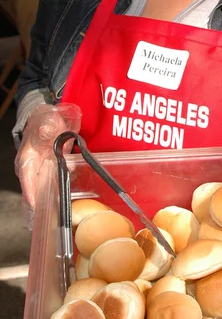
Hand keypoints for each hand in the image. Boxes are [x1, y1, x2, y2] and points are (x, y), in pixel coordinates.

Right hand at [14, 103, 81, 228]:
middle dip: (42, 209)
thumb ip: (46, 128)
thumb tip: (48, 132)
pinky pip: (56, 186)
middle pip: (34, 195)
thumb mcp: (46, 120)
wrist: (49, 119)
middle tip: (51, 225)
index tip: (39, 211)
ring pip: (46, 193)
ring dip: (54, 204)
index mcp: (27, 161)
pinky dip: (62, 194)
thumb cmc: (45, 121)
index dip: (32, 198)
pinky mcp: (52, 172)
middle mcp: (33, 170)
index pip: (27, 183)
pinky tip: (73, 202)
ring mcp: (43, 172)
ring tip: (63, 218)